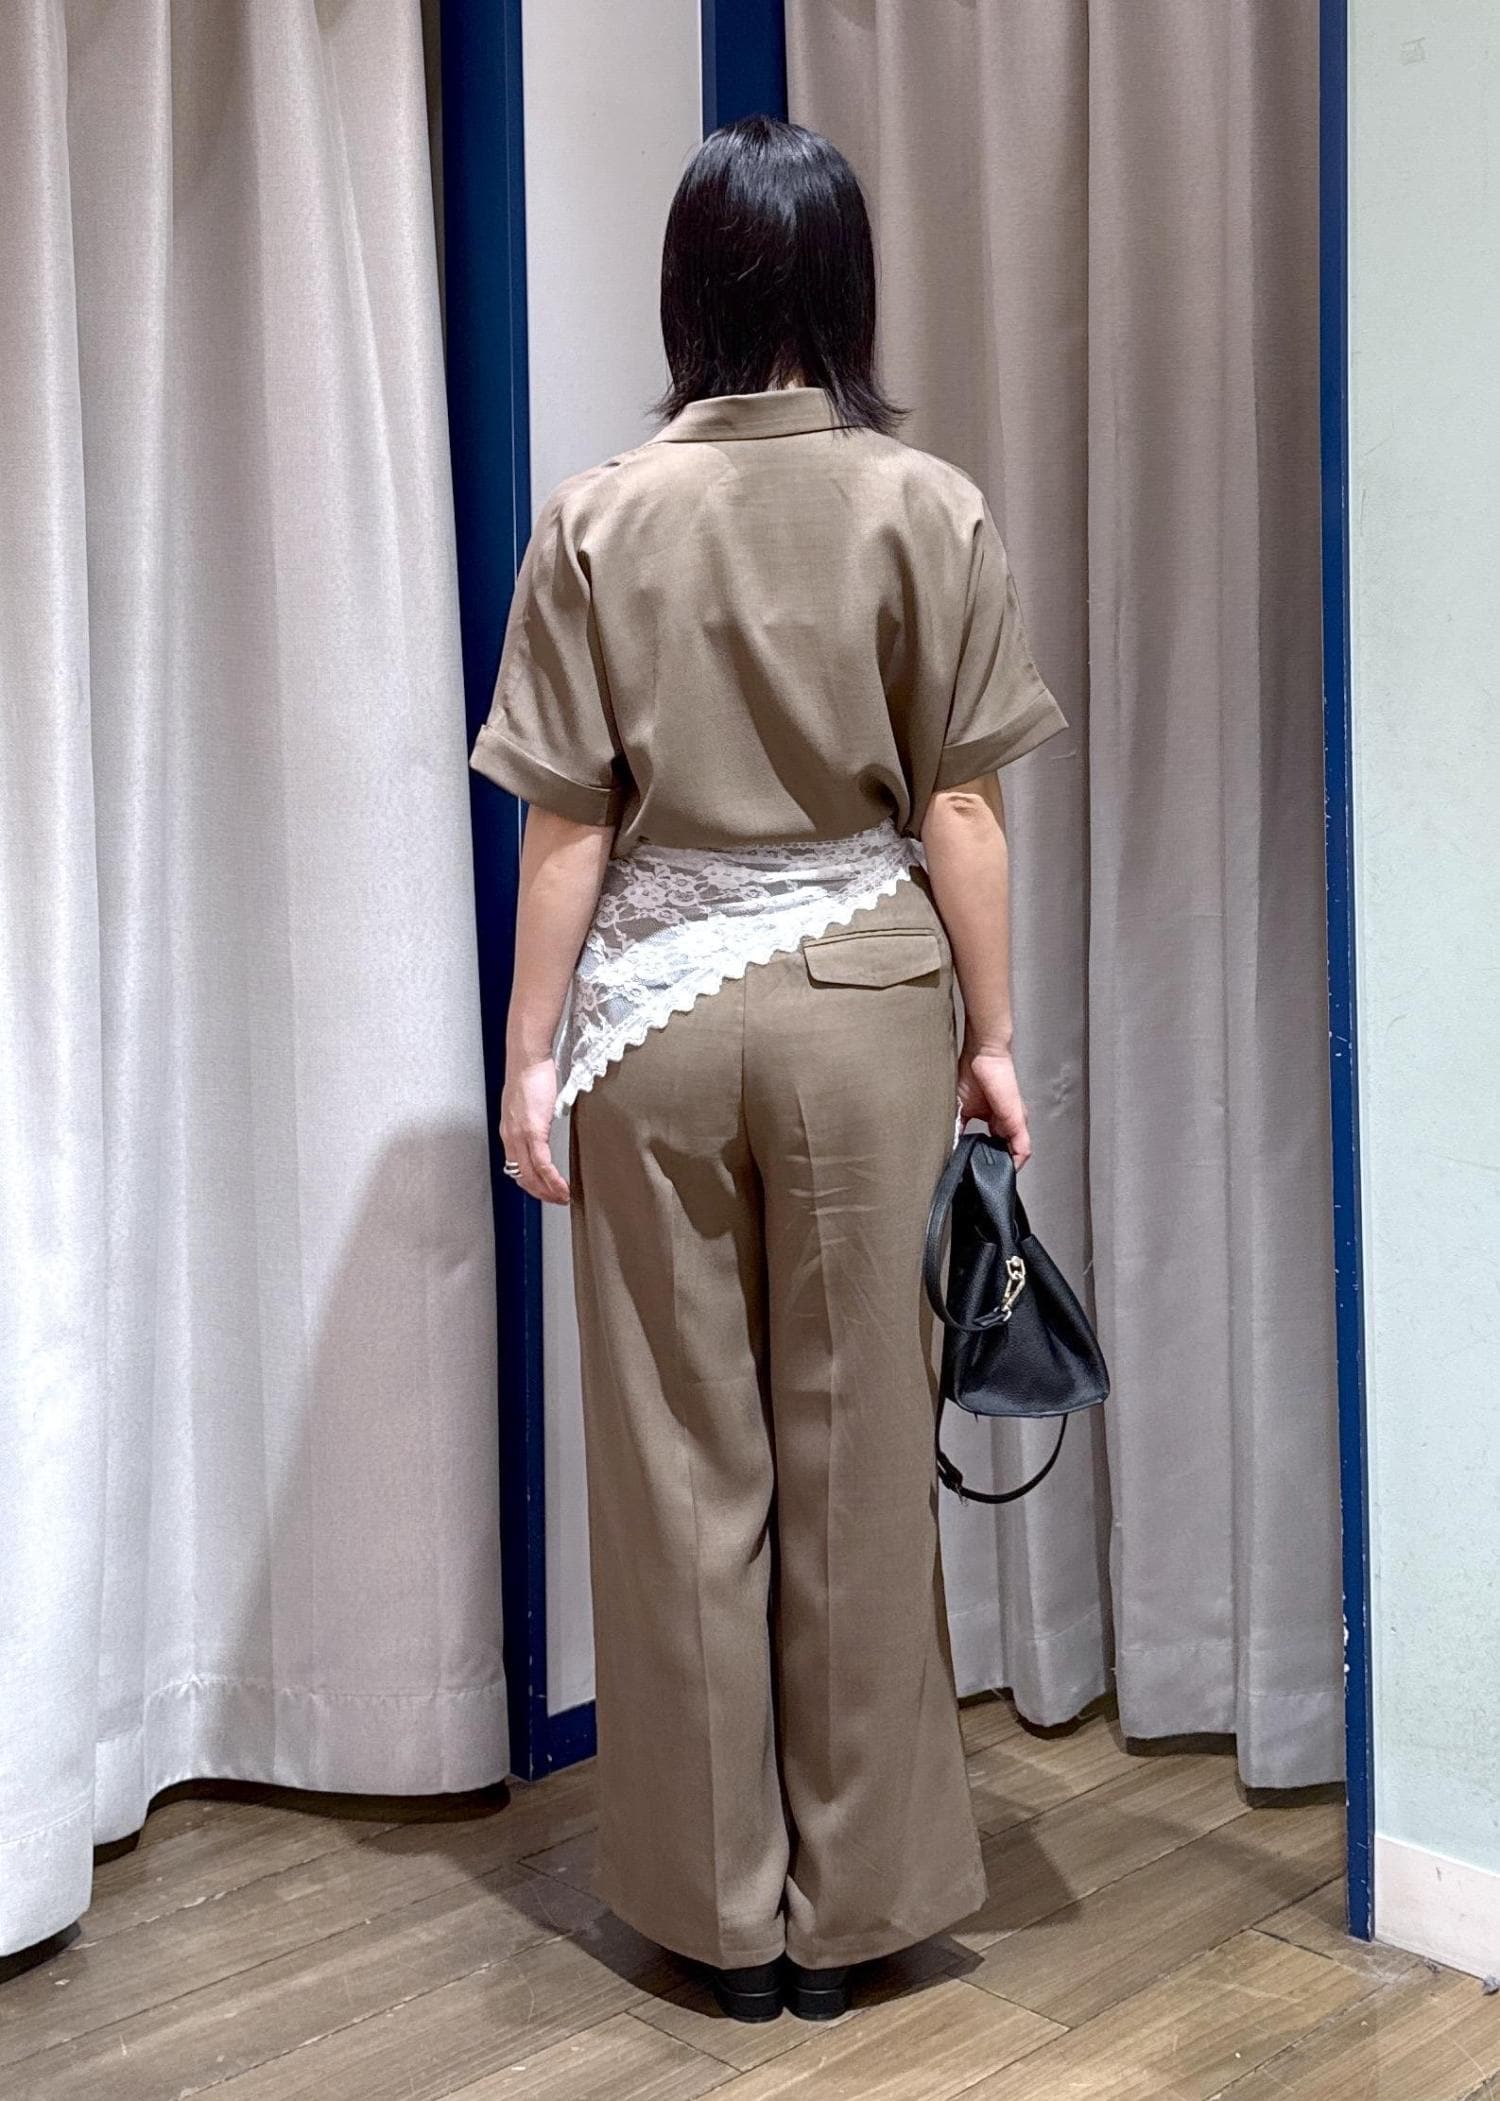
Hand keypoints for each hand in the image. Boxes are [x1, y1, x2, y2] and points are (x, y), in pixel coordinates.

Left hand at [499, 1057, 569, 1203]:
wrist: (528, 1058)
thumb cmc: (531, 1073)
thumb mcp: (531, 1102)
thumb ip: (535, 1117)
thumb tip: (545, 1122)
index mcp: (509, 1131)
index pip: (517, 1167)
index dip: (531, 1184)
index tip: (545, 1191)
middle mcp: (510, 1137)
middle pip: (522, 1177)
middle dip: (540, 1194)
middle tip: (557, 1200)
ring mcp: (519, 1136)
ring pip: (531, 1175)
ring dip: (548, 1192)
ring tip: (562, 1198)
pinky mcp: (532, 1131)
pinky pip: (542, 1164)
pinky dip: (553, 1180)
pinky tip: (562, 1187)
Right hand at [956, 1040, 1031, 1168]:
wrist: (983, 1055)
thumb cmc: (972, 1074)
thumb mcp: (959, 1108)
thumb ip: (956, 1128)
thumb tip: (946, 1146)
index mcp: (993, 1121)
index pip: (993, 1148)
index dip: (986, 1160)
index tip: (975, 1170)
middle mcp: (1006, 1123)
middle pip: (1005, 1153)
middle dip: (996, 1167)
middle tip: (983, 1179)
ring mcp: (1013, 1123)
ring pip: (1015, 1154)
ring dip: (1005, 1167)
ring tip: (992, 1178)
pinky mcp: (1017, 1121)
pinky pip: (1022, 1149)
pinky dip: (1014, 1162)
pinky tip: (1004, 1170)